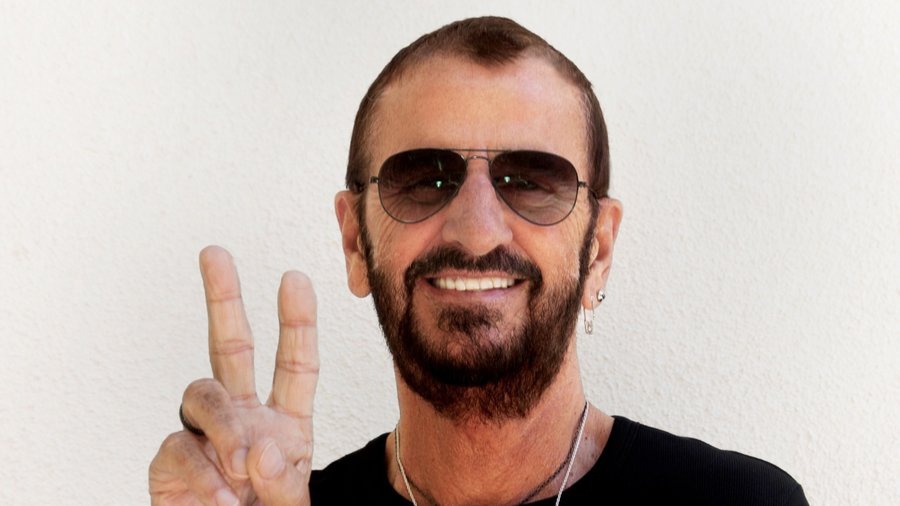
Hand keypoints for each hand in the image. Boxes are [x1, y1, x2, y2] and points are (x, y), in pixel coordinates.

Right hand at [149, 246, 318, 504]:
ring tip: (241, 466)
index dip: (296, 323)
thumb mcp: (291, 505)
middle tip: (215, 253)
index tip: (295, 278)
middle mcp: (243, 418)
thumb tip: (260, 448)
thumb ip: (285, 480)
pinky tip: (221, 499)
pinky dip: (201, 473)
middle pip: (231, 347)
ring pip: (202, 391)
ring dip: (224, 424)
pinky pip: (179, 446)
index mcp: (285, 422)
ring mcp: (204, 436)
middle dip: (224, 299)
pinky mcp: (170, 461)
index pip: (294, 365)